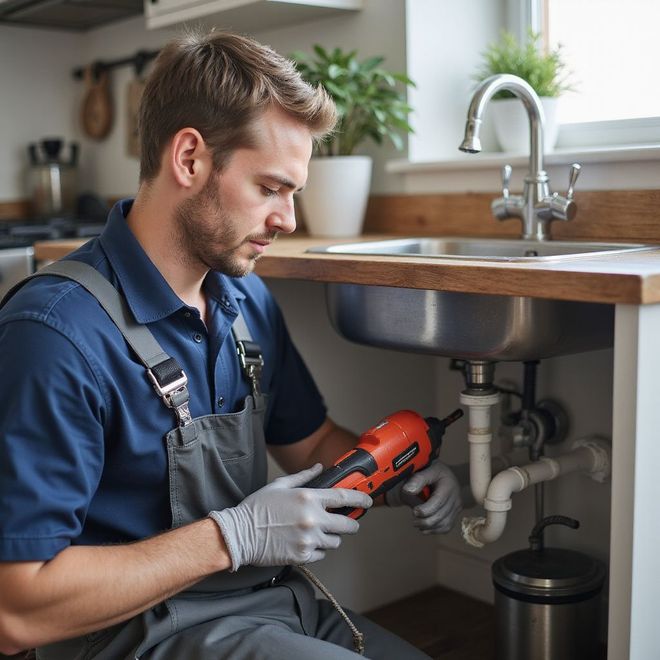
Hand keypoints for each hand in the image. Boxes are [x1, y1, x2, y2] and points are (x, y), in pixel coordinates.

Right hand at [209, 464, 372, 569]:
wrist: (239, 534)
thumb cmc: (257, 508)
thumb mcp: (279, 485)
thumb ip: (303, 477)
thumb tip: (319, 468)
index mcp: (309, 498)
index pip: (344, 497)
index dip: (360, 498)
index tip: (368, 500)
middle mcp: (313, 518)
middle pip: (347, 524)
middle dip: (350, 523)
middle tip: (346, 523)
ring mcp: (309, 539)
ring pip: (335, 542)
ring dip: (331, 538)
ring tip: (318, 533)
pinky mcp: (303, 556)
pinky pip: (321, 555)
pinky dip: (318, 550)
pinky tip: (305, 543)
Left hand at [386, 461, 461, 533]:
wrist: (438, 472)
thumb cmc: (430, 469)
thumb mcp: (425, 469)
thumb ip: (417, 479)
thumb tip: (408, 490)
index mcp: (448, 484)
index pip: (438, 502)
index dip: (426, 510)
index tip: (414, 511)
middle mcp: (456, 496)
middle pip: (441, 516)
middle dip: (425, 521)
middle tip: (414, 520)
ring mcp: (457, 506)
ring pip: (445, 524)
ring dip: (430, 527)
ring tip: (417, 524)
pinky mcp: (454, 513)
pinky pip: (447, 527)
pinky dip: (435, 530)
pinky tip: (425, 528)